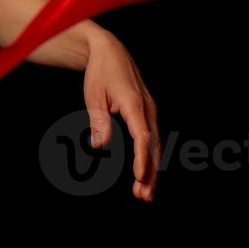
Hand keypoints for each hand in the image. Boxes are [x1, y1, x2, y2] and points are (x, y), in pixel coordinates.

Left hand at [82, 31, 161, 201]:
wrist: (110, 51)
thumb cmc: (100, 72)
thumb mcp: (93, 94)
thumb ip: (98, 120)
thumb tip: (98, 145)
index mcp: (134, 103)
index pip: (142, 136)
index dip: (142, 158)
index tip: (138, 177)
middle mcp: (147, 108)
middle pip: (153, 145)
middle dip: (149, 172)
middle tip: (142, 196)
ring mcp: (149, 110)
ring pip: (155, 144)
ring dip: (151, 169)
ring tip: (144, 194)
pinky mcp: (147, 112)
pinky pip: (151, 138)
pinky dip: (149, 156)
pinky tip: (145, 173)